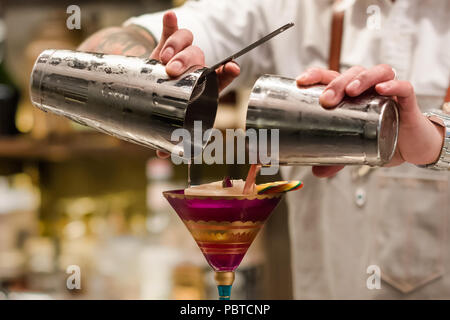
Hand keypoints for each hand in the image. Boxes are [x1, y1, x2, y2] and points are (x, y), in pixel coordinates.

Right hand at [153, 12, 239, 158]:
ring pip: (186, 42)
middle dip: (186, 61)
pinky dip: (171, 24)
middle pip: (198, 57)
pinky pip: (170, 32)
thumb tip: (162, 156)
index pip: (217, 77)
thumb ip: (168, 139)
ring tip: (163, 58)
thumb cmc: (165, 110)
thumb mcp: (169, 124)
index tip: (231, 69)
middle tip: (172, 70)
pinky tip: (171, 17)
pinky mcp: (163, 47)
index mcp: (201, 87)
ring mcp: (179, 56)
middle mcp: (193, 69)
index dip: (225, 73)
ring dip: (176, 46)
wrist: (147, 92)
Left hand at [296, 64, 444, 177]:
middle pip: (352, 74)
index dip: (316, 75)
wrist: (412, 146)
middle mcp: (369, 88)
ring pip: (377, 73)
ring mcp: (389, 92)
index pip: (333, 76)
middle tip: (327, 100)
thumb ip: (336, 159)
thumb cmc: (382, 137)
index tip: (301, 82)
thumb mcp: (355, 149)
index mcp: (352, 94)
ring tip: (351, 91)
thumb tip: (316, 173)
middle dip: (337, 83)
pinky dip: (393, 85)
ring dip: (362, 79)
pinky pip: (404, 88)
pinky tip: (382, 89)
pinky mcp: (408, 102)